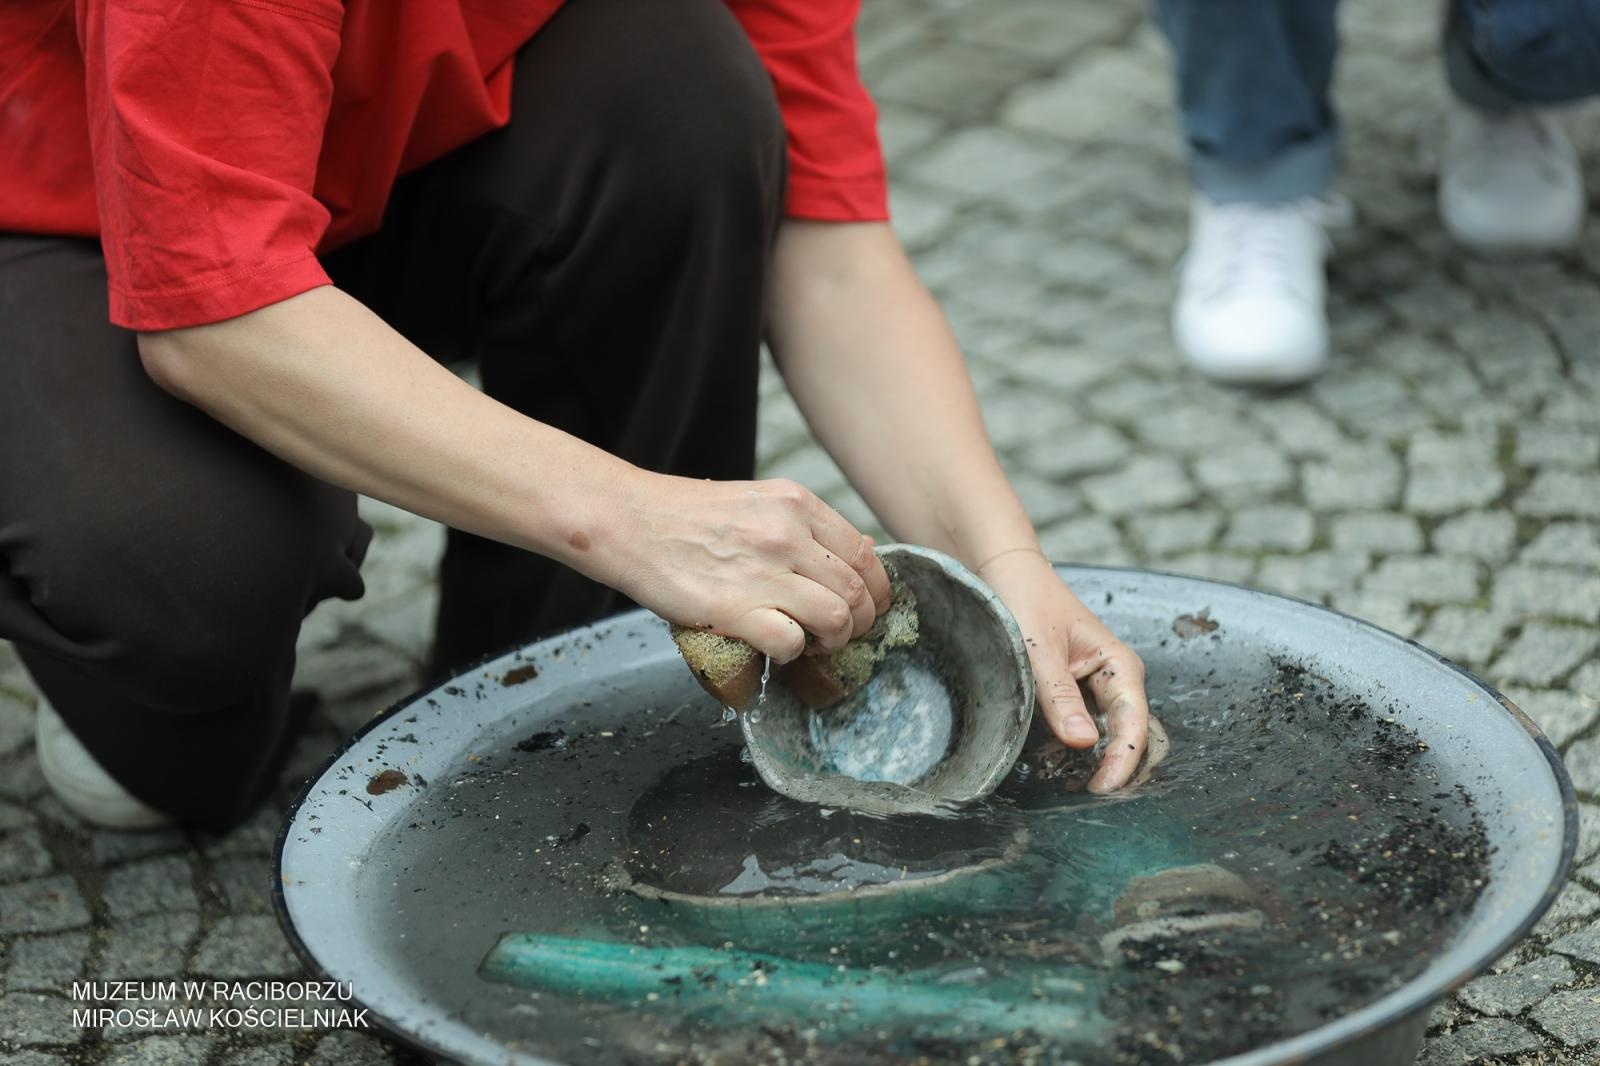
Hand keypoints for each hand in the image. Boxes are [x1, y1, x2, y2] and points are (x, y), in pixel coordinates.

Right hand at [603, 472, 891, 661]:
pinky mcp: (735, 609)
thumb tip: (849, 560)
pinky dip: (791, 654)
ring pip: (837, 618)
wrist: (628, 522)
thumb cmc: (686, 517)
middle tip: (838, 634)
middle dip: (860, 622)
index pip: (865, 554)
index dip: (876, 589)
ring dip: (832, 641)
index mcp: (797, 505)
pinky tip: (775, 647)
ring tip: (812, 643)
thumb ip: (801, 527)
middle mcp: (787, 534)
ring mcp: (763, 572)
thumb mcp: (756, 502)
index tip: (869, 607)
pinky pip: (791, 643)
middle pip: (859, 591)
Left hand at [979, 548, 1149, 792]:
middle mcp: (1112, 680)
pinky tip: (1047, 765)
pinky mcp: (1069, 694)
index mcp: (1119, 665)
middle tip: (1083, 800)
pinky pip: (1074, 728)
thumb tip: (1084, 742)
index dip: (1121, 761)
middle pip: (1122, 736)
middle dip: (1109, 768)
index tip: (1102, 790)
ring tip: (1064, 789)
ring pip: (1098, 736)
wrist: (1001, 571)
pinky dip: (1064, 749)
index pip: (1132, 723)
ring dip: (1086, 762)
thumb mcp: (1038, 649)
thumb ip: (1058, 696)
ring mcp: (1091, 689)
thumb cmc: (1024, 599)